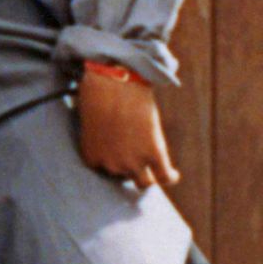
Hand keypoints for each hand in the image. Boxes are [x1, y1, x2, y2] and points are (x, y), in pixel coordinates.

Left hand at [75, 67, 179, 191]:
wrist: (115, 81)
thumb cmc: (100, 91)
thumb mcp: (92, 117)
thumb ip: (100, 132)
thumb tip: (112, 133)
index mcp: (91, 156)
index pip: (105, 169)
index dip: (114, 159)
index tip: (120, 150)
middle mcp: (110, 164)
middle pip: (123, 176)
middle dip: (129, 168)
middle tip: (138, 159)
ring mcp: (131, 162)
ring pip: (144, 182)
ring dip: (150, 176)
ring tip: (157, 172)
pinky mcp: (153, 153)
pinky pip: (164, 176)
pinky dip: (170, 177)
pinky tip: (173, 174)